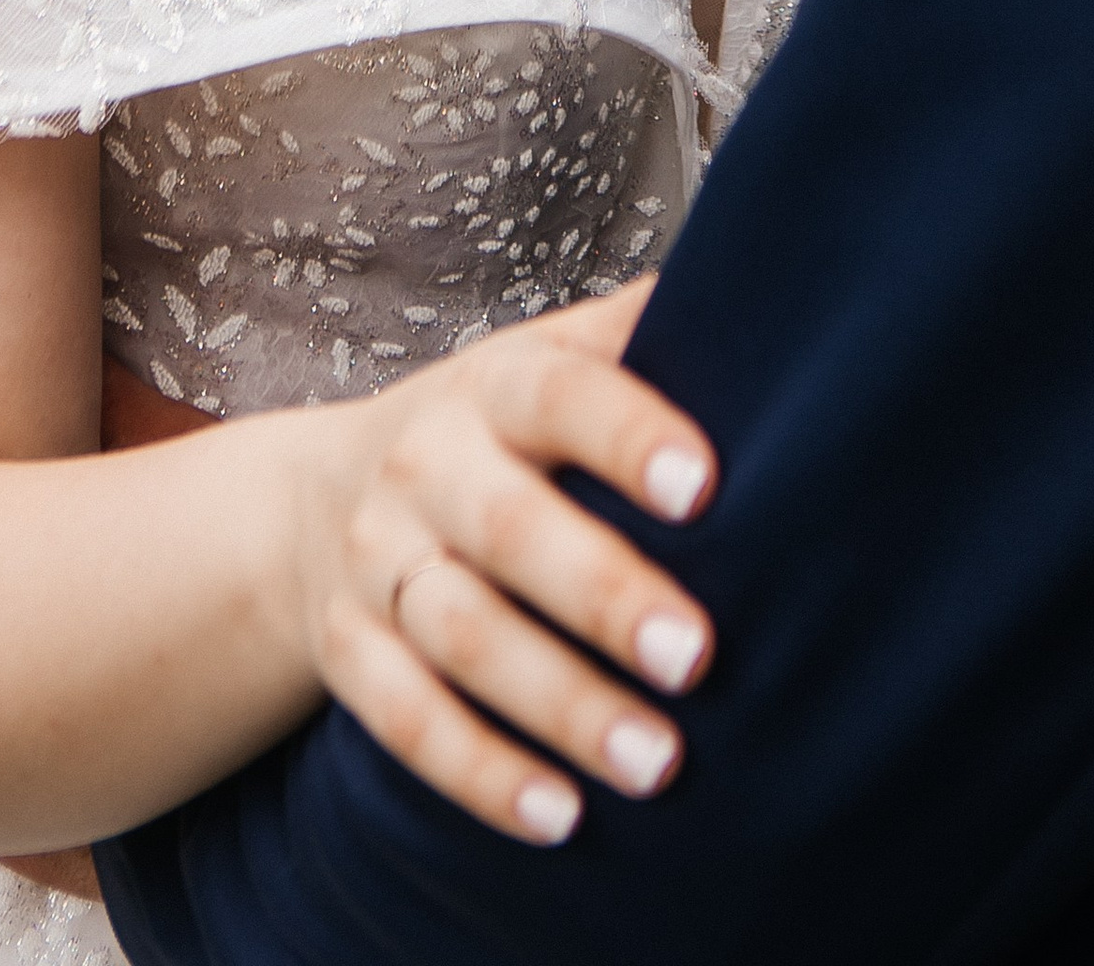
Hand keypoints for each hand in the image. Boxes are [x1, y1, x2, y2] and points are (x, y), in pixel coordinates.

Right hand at [285, 278, 718, 843]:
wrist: (316, 500)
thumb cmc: (497, 430)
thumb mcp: (554, 358)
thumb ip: (645, 331)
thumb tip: (777, 275)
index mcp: (495, 388)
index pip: (560, 397)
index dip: (626, 434)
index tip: (703, 486)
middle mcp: (427, 469)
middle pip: (509, 532)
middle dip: (604, 596)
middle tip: (698, 655)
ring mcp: (378, 565)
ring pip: (462, 639)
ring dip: (560, 706)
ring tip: (659, 764)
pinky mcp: (349, 656)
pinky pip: (407, 721)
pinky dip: (481, 774)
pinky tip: (562, 818)